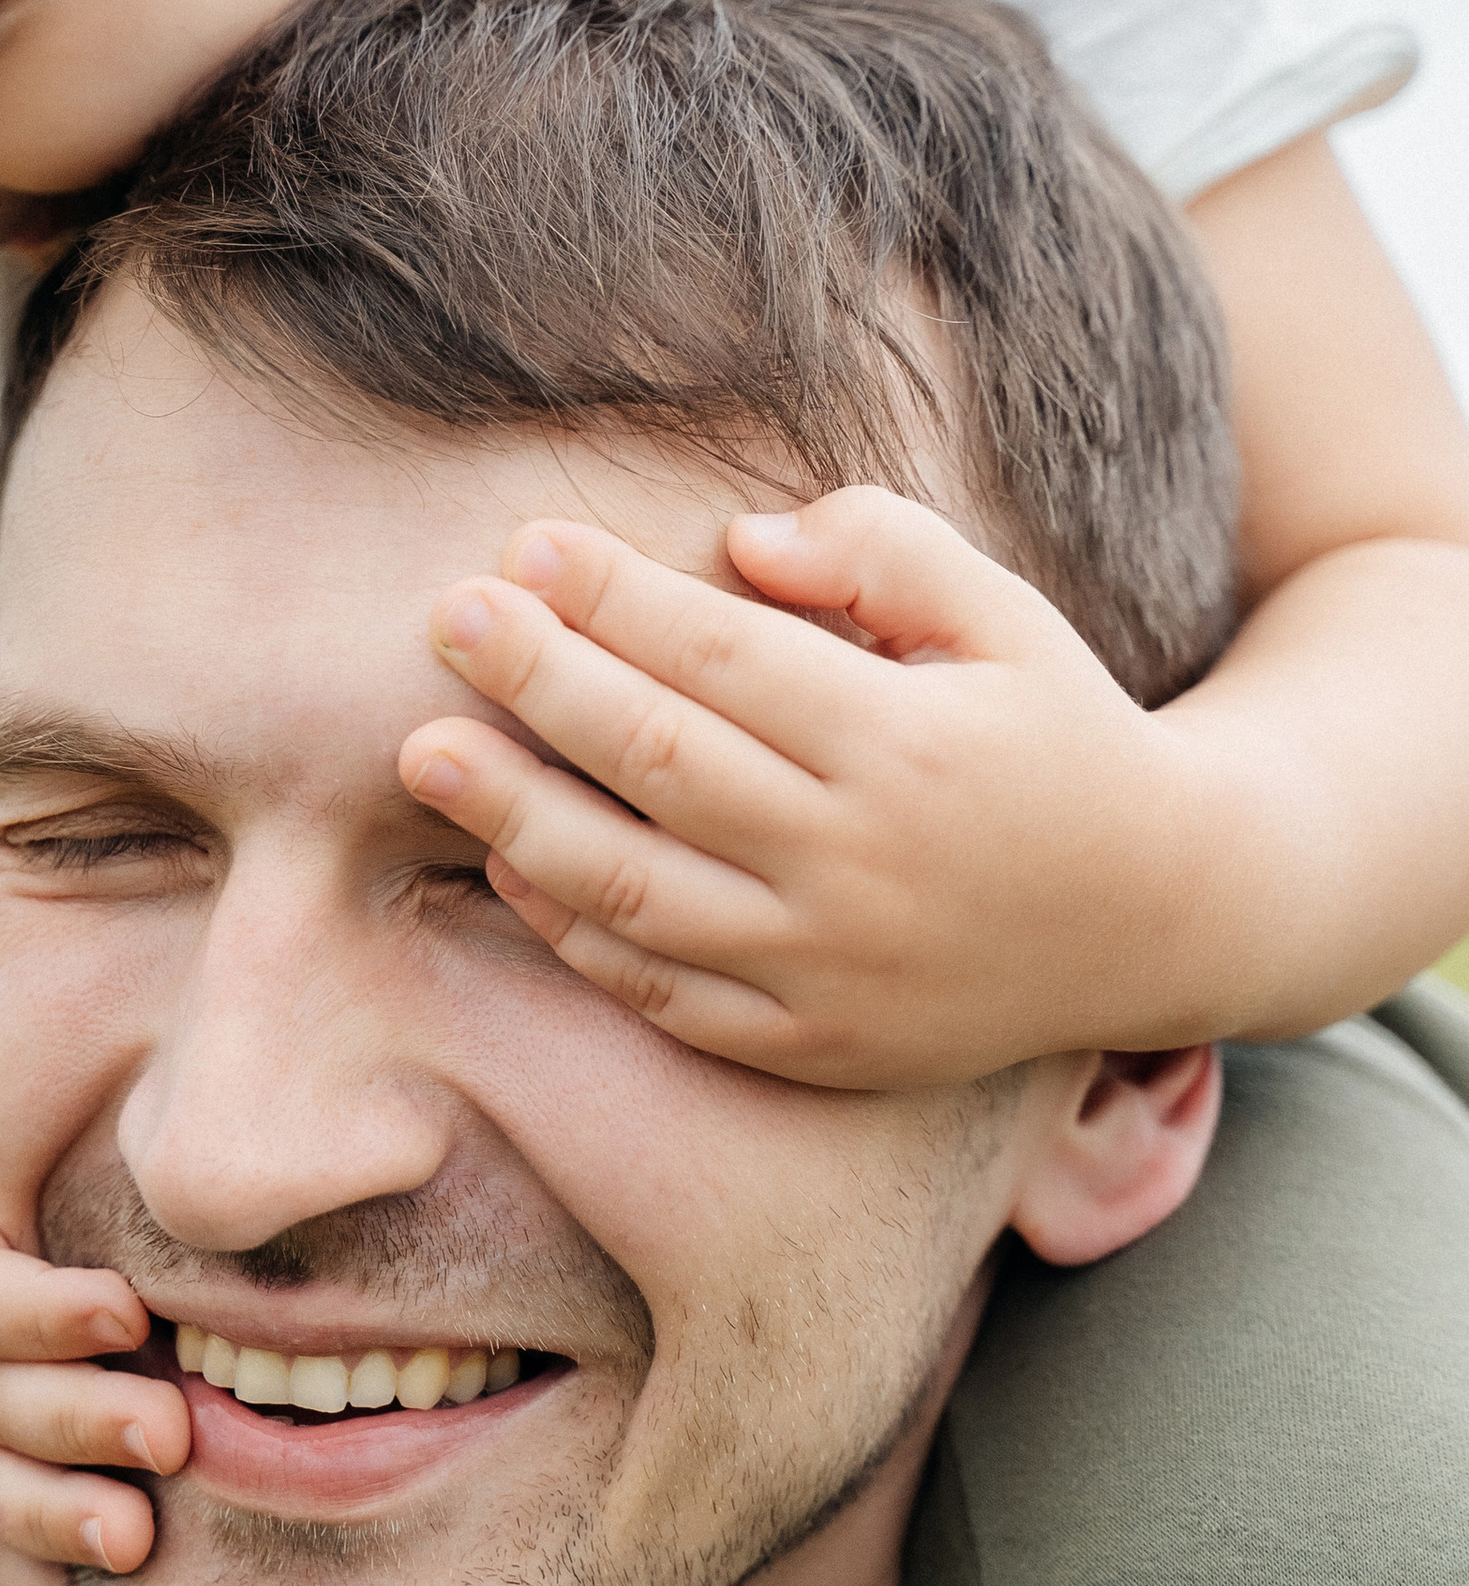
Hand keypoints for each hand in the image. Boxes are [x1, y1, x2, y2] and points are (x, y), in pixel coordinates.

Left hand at [396, 490, 1225, 1085]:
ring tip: (424, 756)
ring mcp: (828, 967)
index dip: (614, 598)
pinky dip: (574, 934)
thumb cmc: (1058, 732)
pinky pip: (664, 992)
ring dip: (514, 817)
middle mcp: (858, 861)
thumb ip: (882, 552)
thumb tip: (738, 541)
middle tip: (446, 617)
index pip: (723, 657)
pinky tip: (510, 864)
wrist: (1160, 916)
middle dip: (538, 681)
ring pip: (635, 890)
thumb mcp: (1004, 616)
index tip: (525, 546)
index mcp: (907, 742)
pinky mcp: (811, 1044)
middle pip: (658, 761)